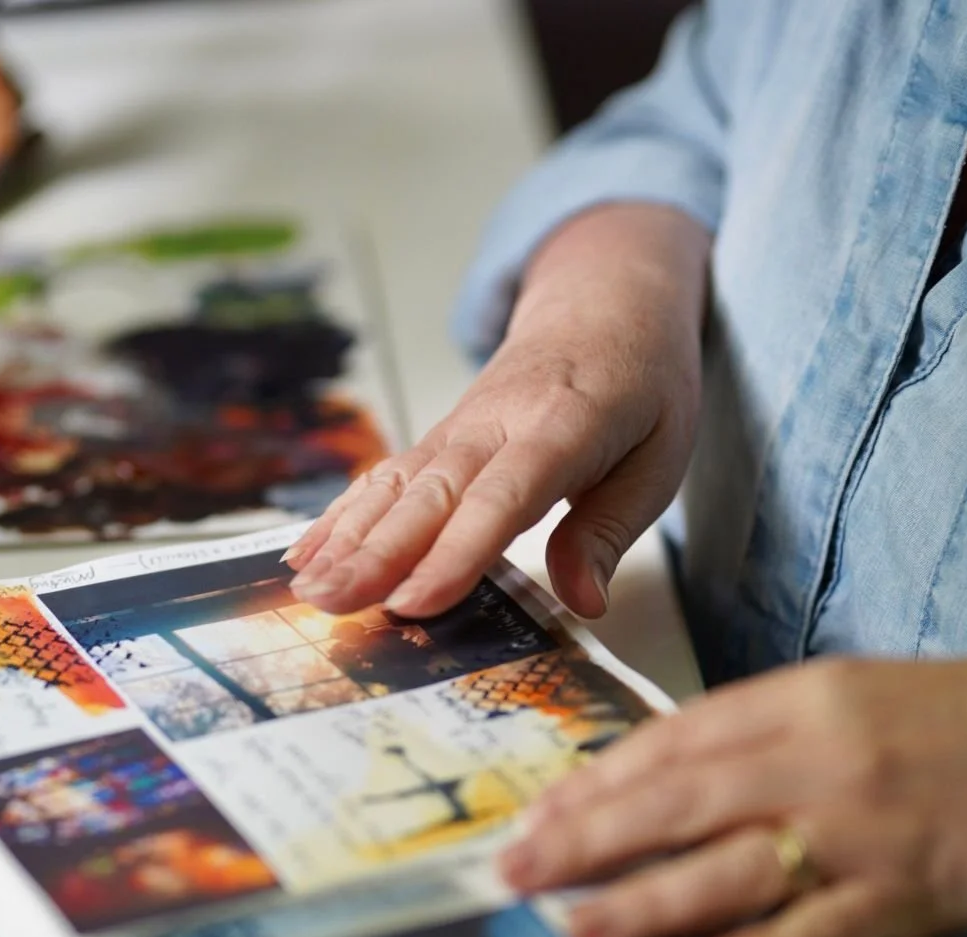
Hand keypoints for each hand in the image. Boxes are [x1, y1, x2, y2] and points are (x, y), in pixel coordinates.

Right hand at [284, 204, 708, 619]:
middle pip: (431, 494)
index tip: (415, 603)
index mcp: (563, 425)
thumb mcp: (660, 458)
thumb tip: (583, 602)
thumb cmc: (642, 384)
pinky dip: (343, 515)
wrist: (606, 302)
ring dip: (347, 539)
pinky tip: (306, 553)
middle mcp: (496, 423)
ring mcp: (459, 427)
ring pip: (395, 485)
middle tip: (332, 605)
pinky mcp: (439, 437)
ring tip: (308, 590)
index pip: (502, 497)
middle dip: (377, 554)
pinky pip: (385, 478)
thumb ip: (611, 530)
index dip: (456, 552)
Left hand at [498, 656, 966, 936]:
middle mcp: (819, 759)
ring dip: (644, 902)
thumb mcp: (848, 700)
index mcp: (800, 701)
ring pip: (731, 867)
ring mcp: (861, 828)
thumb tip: (657, 782)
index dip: (596, 783)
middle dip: (586, 840)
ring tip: (576, 929)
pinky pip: (817, 932)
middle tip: (516, 874)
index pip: (672, 741)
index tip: (539, 816)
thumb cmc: (956, 723)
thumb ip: (756, 734)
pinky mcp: (907, 891)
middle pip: (678, 801)